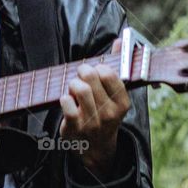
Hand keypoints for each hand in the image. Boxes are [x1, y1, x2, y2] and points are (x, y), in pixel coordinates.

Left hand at [59, 36, 129, 176]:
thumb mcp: (115, 95)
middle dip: (83, 71)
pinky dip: (64, 97)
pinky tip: (68, 100)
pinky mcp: (74, 127)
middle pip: (92, 78)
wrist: (95, 147)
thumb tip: (121, 40)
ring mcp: (91, 122)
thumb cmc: (104, 113)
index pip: (110, 75)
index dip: (99, 68)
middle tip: (81, 74)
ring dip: (73, 83)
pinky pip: (66, 102)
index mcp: (123, 104)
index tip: (96, 71)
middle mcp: (109, 114)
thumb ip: (117, 67)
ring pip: (79, 88)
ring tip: (74, 87)